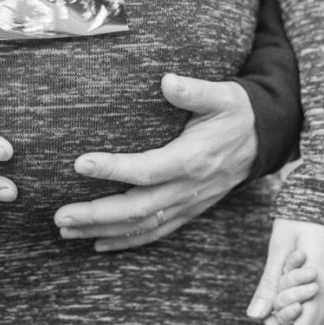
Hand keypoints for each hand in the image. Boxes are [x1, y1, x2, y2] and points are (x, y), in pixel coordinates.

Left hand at [53, 73, 257, 251]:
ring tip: (66, 230)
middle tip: (59, 215)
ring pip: (141, 225)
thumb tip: (167, 81)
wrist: (264, 139)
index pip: (147, 169)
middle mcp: (188, 187)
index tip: (79, 164)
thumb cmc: (236, 113)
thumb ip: (193, 91)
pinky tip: (97, 243)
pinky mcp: (188, 210)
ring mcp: (188, 203)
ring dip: (102, 230)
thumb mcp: (222, 95)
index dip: (113, 169)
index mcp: (193, 158)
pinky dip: (125, 241)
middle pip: (137, 208)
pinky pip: (155, 232)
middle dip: (96, 214)